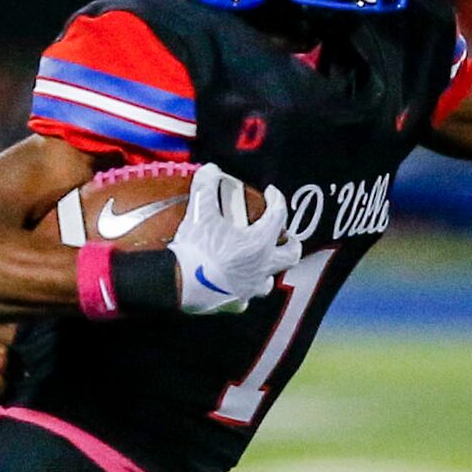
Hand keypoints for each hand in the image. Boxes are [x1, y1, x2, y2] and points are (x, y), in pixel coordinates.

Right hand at [169, 163, 298, 314]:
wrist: (181, 284)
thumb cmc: (196, 249)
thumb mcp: (199, 211)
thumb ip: (206, 186)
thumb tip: (211, 169)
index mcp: (259, 242)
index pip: (278, 216)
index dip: (277, 200)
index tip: (272, 193)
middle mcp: (262, 266)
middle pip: (291, 254)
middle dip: (290, 242)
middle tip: (284, 234)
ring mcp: (250, 287)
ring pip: (270, 279)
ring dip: (269, 268)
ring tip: (260, 260)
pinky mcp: (235, 302)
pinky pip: (246, 297)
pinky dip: (244, 288)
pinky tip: (236, 283)